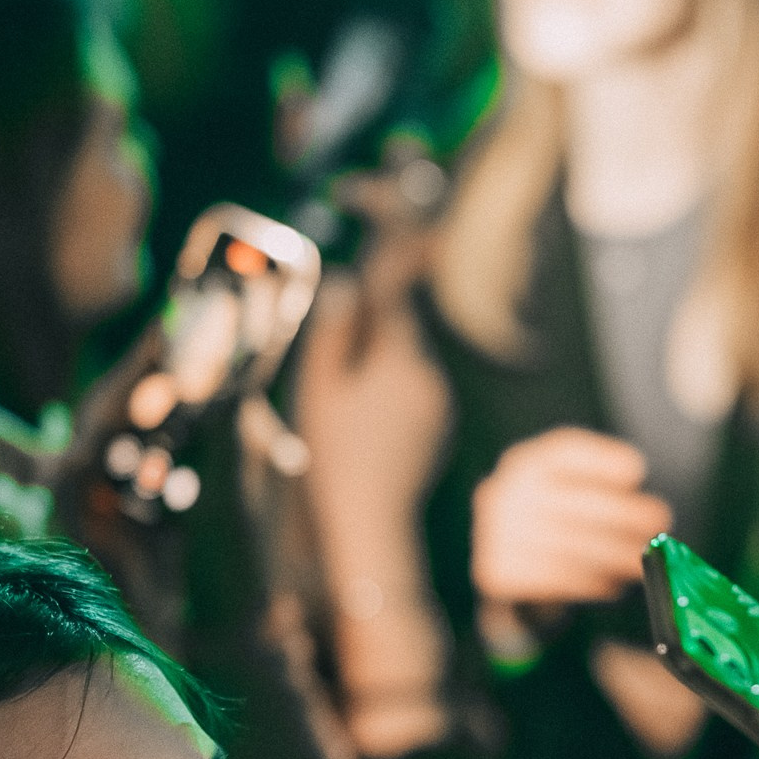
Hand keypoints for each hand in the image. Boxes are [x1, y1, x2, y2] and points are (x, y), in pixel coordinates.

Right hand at [296, 279, 452, 519]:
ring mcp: (438, 408)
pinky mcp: (436, 433)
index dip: (387, 270)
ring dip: (379, 369)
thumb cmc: (334, 453)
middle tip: (336, 355)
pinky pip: (411, 399)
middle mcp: (428, 378)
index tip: (386, 238)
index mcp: (400, 359)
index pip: (395, 301)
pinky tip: (362, 427)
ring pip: (404, 369)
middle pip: (399, 336)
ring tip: (343, 404)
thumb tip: (345, 284)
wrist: (367, 520)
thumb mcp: (321, 388)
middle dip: (372, 334)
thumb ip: (334, 333)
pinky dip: (388, 398)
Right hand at [469, 427, 671, 605]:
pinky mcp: (499, 573)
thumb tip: (648, 514)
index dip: (601, 460)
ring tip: (644, 562)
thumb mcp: (562, 491)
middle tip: (660, 525)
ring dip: (617, 556)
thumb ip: (598, 490)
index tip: (635, 472)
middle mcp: (505, 493)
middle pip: (577, 502)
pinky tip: (614, 584)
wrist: (497, 562)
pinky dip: (592, 583)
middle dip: (626, 516)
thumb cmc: (549, 519)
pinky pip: (559, 579)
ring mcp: (498, 534)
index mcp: (523, 463)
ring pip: (574, 547)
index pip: (564, 452)